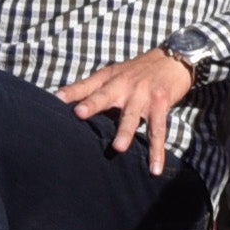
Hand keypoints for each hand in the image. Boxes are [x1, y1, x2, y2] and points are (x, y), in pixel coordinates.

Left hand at [57, 49, 199, 173]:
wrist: (173, 59)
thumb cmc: (138, 70)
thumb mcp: (114, 73)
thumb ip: (91, 87)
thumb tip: (61, 99)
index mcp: (109, 78)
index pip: (86, 85)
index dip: (71, 91)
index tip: (56, 99)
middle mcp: (123, 85)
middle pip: (105, 96)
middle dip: (92, 104)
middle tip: (79, 113)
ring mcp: (142, 95)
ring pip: (131, 117)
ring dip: (125, 132)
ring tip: (118, 148)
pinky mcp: (160, 105)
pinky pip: (158, 131)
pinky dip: (157, 151)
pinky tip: (154, 169)